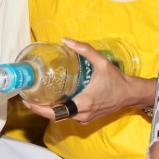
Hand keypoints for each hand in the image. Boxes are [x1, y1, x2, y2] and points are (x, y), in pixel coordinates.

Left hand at [23, 38, 154, 123]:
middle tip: (28, 98)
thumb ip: (84, 50)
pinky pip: (69, 115)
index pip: (55, 112)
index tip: (28, 101)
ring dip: (49, 110)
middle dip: (40, 109)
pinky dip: (60, 110)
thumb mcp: (101, 62)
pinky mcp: (88, 118)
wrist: (131, 94)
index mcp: (83, 103)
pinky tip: (54, 100)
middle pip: (55, 116)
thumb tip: (66, 40)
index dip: (39, 109)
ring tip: (38, 97)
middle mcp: (82, 114)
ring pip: (62, 117)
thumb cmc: (117, 80)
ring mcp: (85, 118)